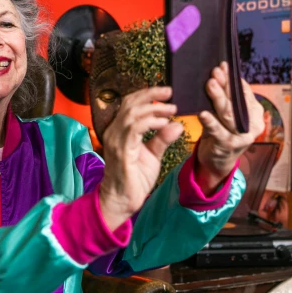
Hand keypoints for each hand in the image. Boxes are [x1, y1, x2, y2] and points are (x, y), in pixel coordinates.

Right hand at [98, 86, 182, 229]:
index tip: (167, 92)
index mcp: (120, 130)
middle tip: (170, 92)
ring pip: (132, 113)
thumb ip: (162, 139)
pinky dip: (150, 122)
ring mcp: (115, 140)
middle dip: (151, 95)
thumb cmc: (135, 178)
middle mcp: (114, 131)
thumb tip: (177, 124)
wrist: (123, 200)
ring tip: (171, 109)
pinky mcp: (120, 150)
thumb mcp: (153, 155)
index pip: (130, 104)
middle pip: (130, 103)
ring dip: (153, 108)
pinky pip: (134, 128)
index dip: (148, 94)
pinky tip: (164, 123)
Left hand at [196, 62, 264, 192]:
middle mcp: (253, 124)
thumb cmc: (221, 130)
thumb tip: (221, 70)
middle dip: (225, 86)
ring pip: (228, 114)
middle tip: (215, 72)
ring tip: (210, 85)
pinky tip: (203, 114)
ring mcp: (242, 136)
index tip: (222, 66)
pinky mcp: (229, 146)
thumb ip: (227, 96)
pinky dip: (210, 122)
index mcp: (255, 112)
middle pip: (236, 101)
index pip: (243, 91)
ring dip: (219, 98)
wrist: (218, 160)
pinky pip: (218, 132)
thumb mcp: (227, 113)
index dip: (232, 79)